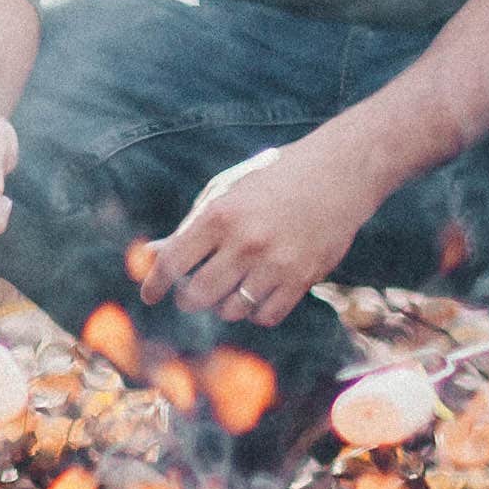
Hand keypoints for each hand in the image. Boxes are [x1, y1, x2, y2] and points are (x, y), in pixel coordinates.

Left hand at [133, 135, 387, 331]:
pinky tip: (256, 295)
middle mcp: (246, 241)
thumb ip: (191, 227)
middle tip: (190, 295)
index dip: (155, 284)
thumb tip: (153, 255)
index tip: (149, 296)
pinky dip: (256, 313)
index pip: (173, 262)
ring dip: (224, 306)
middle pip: (198, 295)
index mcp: (220, 214)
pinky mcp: (303, 278)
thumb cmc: (275, 179)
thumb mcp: (228, 192)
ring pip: (231, 310)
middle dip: (187, 300)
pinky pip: (266, 316)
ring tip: (229, 288)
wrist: (338, 172)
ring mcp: (276, 263)